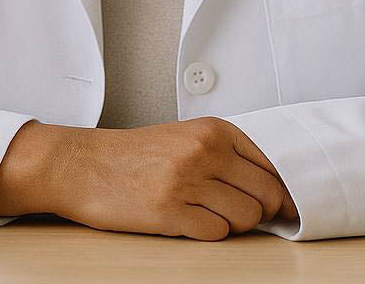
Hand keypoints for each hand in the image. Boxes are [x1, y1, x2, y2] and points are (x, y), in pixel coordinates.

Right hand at [0, 117, 297, 240]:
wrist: (81, 165)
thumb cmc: (133, 155)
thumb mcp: (186, 137)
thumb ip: (227, 154)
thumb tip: (274, 187)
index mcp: (213, 130)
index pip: (273, 162)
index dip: (282, 188)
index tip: (283, 202)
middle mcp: (204, 151)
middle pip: (267, 194)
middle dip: (262, 211)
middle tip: (243, 213)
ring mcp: (188, 181)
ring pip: (246, 217)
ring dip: (233, 224)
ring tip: (207, 214)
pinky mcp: (170, 211)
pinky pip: (216, 234)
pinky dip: (208, 233)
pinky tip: (188, 221)